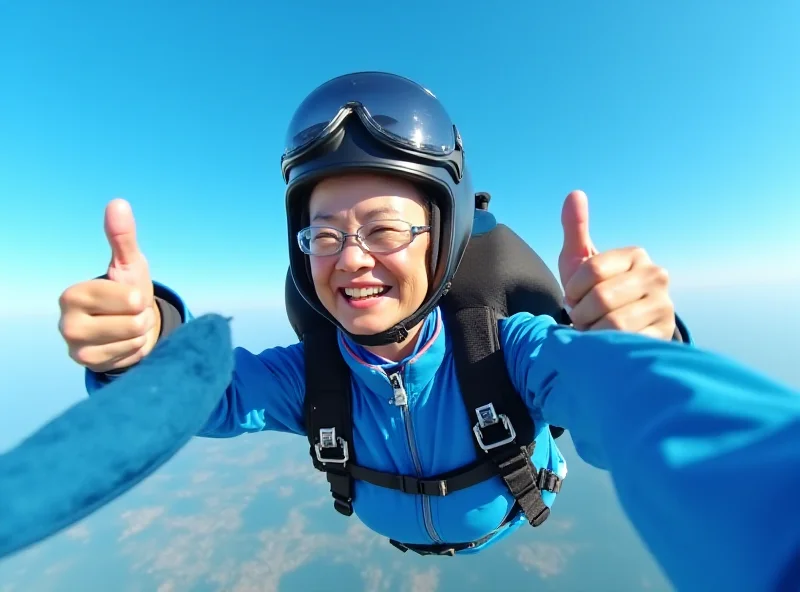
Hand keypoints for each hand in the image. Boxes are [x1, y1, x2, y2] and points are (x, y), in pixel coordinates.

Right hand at [58, 199, 160, 371]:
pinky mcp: (88, 366)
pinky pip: (129, 358)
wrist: (127, 326)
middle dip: (141, 317)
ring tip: (128, 327)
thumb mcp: (128, 264)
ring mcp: (75, 348)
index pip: (126, 298)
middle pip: (132, 322)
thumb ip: (122, 237)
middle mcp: (66, 322)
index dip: (138, 297)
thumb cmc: (127, 291)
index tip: (131, 296)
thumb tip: (118, 203)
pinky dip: (134, 350)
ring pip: (132, 340)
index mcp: (72, 294)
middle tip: (130, 314)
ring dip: (139, 334)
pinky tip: (124, 343)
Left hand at [557, 190, 675, 340]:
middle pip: (602, 298)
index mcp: (636, 255)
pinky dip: (608, 346)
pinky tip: (608, 343)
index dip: (573, 290)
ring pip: (614, 323)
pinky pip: (627, 343)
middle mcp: (657, 275)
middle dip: (582, 313)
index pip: (591, 270)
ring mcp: (664, 305)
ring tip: (594, 329)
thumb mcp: (580, 261)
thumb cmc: (592, 290)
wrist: (617, 328)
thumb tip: (574, 194)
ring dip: (593, 332)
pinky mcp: (665, 334)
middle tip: (582, 317)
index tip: (572, 297)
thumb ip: (575, 229)